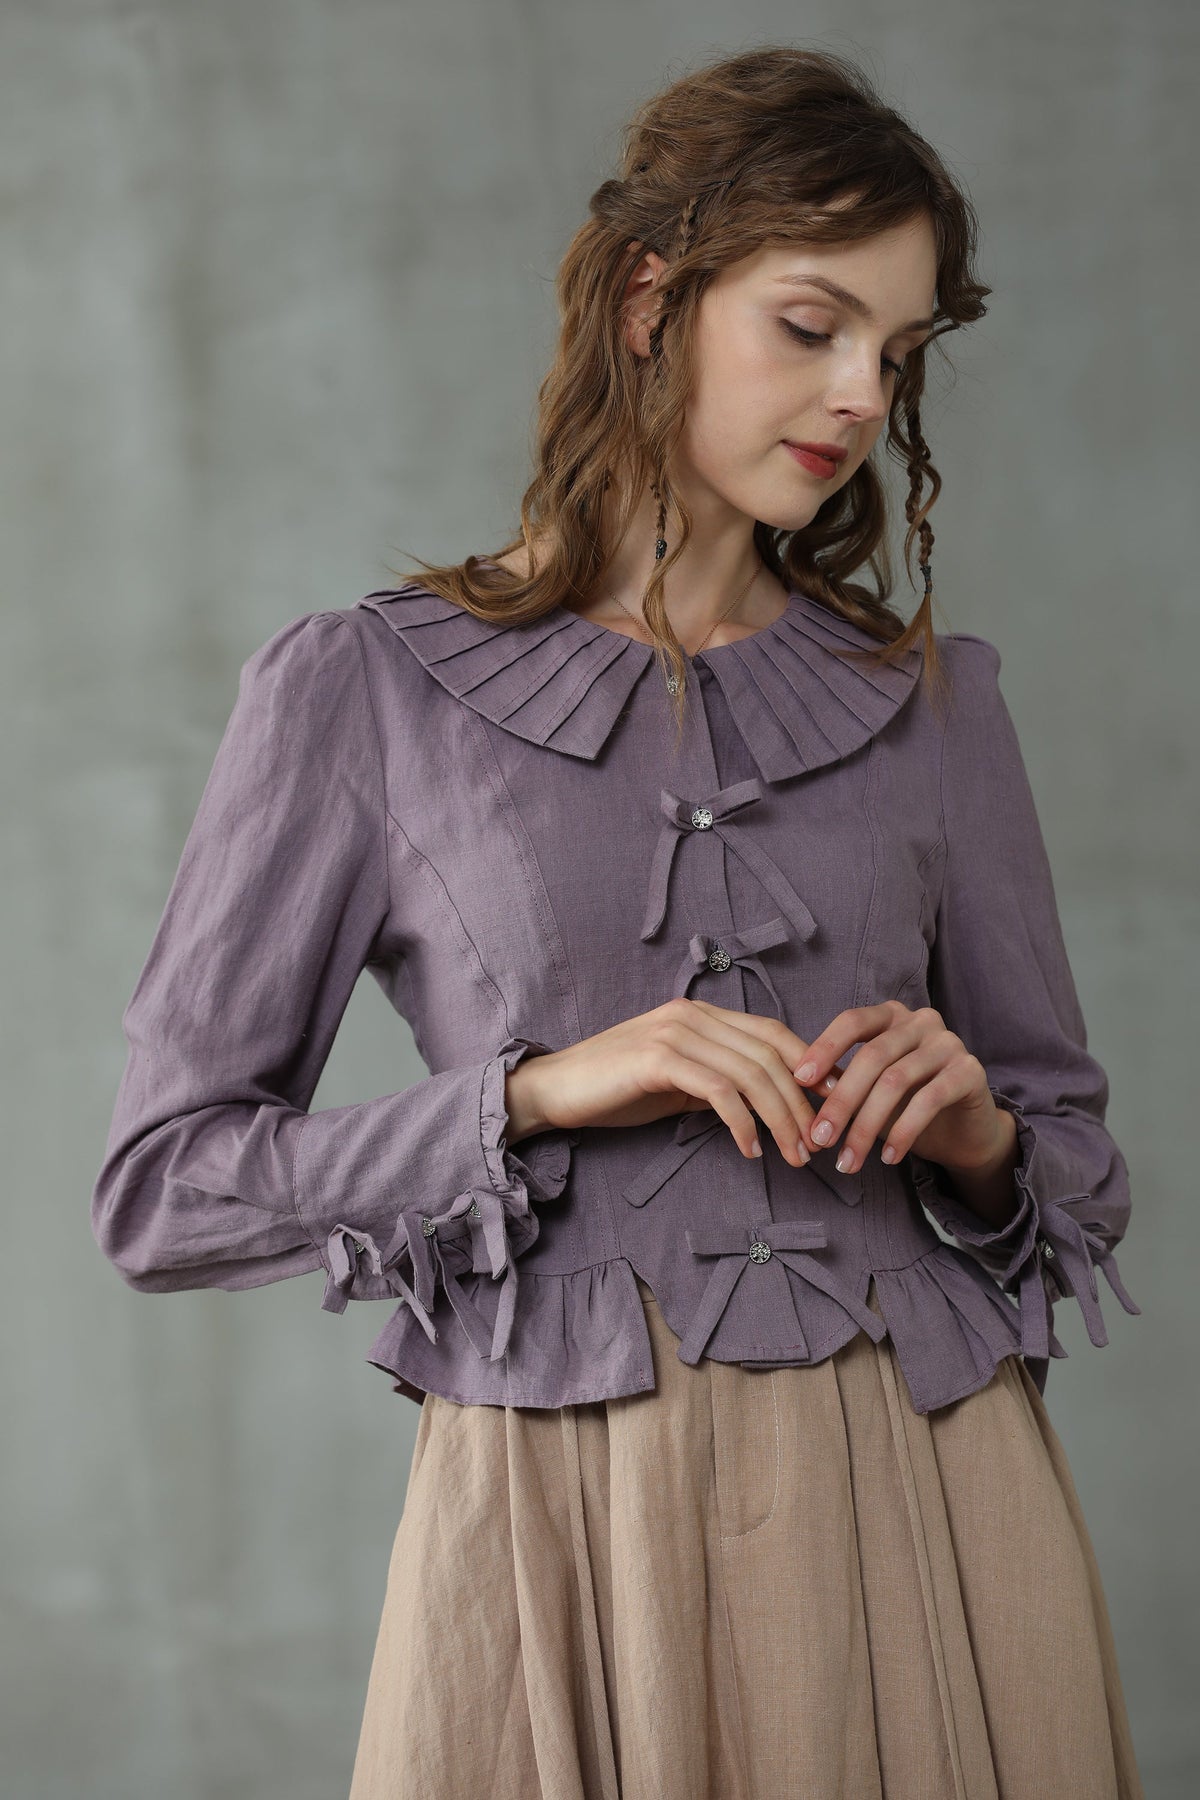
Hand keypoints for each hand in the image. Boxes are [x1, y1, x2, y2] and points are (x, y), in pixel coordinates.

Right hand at [504, 997, 841, 1168]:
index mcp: (700, 1014)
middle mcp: (692, 1014)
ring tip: (793, 1154)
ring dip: (780, 1118)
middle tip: (817, 1143)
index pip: (772, 1033)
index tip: (831, 1105)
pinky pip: (719, 1090)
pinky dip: (742, 1123)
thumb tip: (764, 1104)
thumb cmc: (614, 1089)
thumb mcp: (676, 1083)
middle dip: (802, 1101)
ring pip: (751, 1072)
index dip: (810, 1067)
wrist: (555, 1090)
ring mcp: (675, 1033)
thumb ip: (717, 1082)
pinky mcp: (659, 1059)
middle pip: (770, 1053)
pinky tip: (750, 1149)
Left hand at [791, 1000, 1012, 1175]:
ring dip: (867, 1126)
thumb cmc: (907, 1104)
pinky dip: (903, 1131)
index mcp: (891, 1016)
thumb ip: (843, 1080)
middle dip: (842, 1101)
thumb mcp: (870, 1089)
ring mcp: (948, 1043)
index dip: (824, 1047)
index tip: (799, 1081)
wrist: (964, 1130)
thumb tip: (801, 1088)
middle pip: (872, 1057)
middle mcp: (921, 1021)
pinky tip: (888, 1157)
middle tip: (821, 1138)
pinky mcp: (970, 1071)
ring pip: (896, 1081)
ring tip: (849, 1160)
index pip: (852, 1021)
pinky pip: (929, 1100)